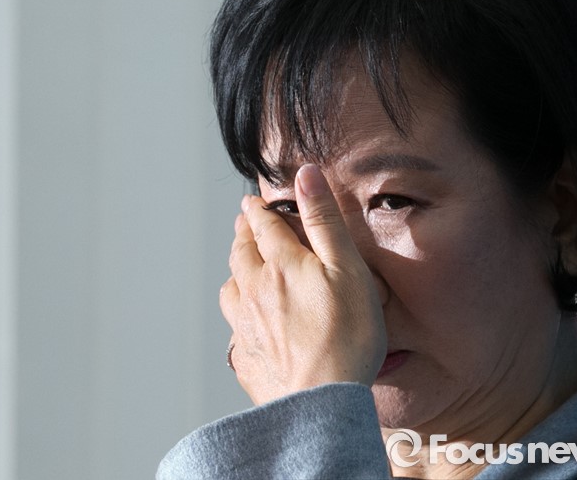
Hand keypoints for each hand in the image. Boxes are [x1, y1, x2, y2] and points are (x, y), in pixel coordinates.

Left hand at [220, 164, 386, 404]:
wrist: (319, 401)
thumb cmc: (345, 336)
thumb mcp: (346, 269)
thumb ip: (324, 220)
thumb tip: (305, 174)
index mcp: (280, 265)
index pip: (262, 226)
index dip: (258, 211)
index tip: (252, 202)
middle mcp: (254, 290)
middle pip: (240, 252)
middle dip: (243, 233)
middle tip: (244, 224)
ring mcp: (245, 324)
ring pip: (231, 286)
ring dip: (235, 269)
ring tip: (241, 265)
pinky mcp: (245, 354)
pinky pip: (232, 322)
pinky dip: (236, 307)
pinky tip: (244, 316)